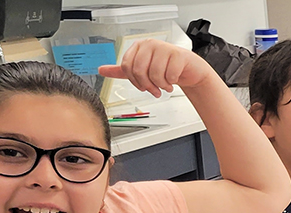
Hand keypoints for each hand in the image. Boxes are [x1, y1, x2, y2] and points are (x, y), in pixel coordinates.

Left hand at [98, 39, 216, 97]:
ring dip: (161, 85)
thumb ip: (121, 71)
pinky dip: (171, 82)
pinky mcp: (178, 54)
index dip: (135, 81)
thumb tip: (101, 70)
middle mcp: (150, 44)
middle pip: (139, 70)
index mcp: (138, 46)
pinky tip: (173, 80)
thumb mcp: (141, 70)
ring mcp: (164, 48)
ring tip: (165, 84)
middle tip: (155, 89)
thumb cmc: (166, 68)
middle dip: (148, 85)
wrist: (189, 70)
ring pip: (154, 74)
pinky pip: (169, 75)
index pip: (127, 66)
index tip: (143, 86)